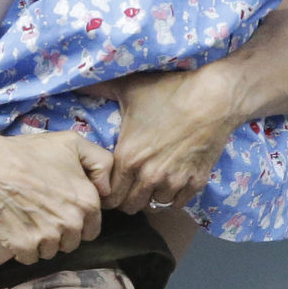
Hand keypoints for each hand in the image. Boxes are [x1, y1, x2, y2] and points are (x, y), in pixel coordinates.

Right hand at [0, 131, 111, 264]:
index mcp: (88, 202)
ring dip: (41, 240)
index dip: (76, 219)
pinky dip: (23, 247)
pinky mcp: (24, 246)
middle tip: (42, 209)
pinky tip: (17, 225)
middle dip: (60, 231)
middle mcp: (71, 223)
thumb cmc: (29, 152)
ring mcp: (47, 237)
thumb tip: (107, 190)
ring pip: (51, 251)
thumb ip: (102, 161)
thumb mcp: (72, 142)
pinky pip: (30, 257)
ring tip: (28, 215)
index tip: (60, 206)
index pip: (91, 229)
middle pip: (71, 242)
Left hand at [101, 67, 237, 213]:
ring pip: (155, 205)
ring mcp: (175, 182)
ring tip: (149, 182)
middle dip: (126, 199)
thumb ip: (98, 88)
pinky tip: (169, 182)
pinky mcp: (196, 183)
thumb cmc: (168, 93)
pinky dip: (173, 197)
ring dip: (150, 197)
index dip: (107, 193)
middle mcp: (149, 176)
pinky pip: (178, 204)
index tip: (109, 186)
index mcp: (128, 158)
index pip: (110, 196)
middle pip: (130, 207)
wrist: (212, 99)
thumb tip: (75, 82)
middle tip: (127, 186)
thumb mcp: (128, 89)